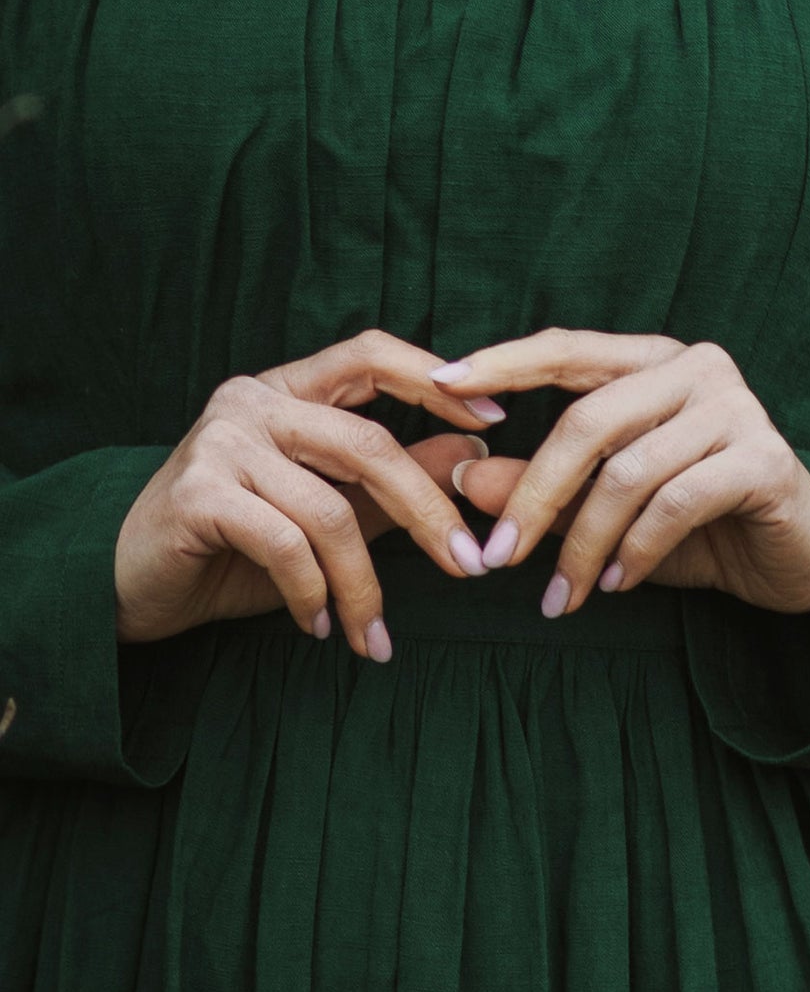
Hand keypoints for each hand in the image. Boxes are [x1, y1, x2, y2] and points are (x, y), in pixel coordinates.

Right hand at [114, 330, 509, 656]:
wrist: (129, 584)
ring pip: (330, 509)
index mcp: (286, 389)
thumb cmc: (233, 548)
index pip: (369, 356)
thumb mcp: (329, 512)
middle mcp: (251, 401)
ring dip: (364, 584)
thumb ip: (394, 480)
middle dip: (427, 512)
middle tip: (468, 567)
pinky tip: (319, 626)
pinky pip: (286, 544)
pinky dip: (314, 594)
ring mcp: (220, 443)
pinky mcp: (198, 494)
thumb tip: (476, 449)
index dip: (435, 379)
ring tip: (374, 635)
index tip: (498, 418)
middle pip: (369, 444)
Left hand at [425, 328, 809, 621]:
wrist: (801, 562)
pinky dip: (635, 553)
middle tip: (497, 556)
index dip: (502, 363)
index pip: (567, 349)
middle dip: (534, 495)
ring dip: (584, 543)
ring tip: (563, 595)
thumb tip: (463, 476)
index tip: (436, 385)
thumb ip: (545, 487)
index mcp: (655, 362)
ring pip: (628, 472)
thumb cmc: (701, 528)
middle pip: (588, 421)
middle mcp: (699, 368)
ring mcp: (738, 408)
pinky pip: (674, 504)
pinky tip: (618, 585)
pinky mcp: (765, 459)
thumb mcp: (608, 510)